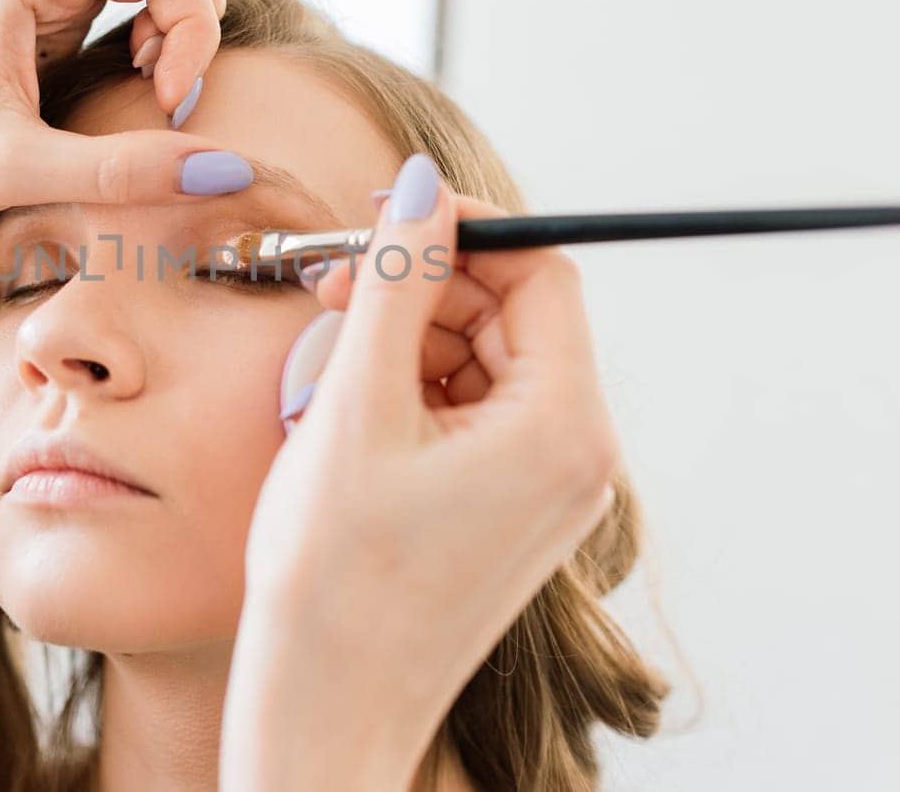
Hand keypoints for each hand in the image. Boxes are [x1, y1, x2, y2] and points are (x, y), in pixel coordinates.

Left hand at [0, 0, 241, 299]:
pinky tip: (135, 84)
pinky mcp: (51, 9)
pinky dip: (159, 31)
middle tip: (169, 85)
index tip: (169, 104)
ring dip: (179, 16)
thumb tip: (227, 169)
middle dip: (195, 4)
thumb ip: (122, 171)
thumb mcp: (14, 171)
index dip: (192, 25)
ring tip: (151, 87)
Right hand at [220, 154, 620, 791]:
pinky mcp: (509, 514)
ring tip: (327, 362)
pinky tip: (347, 412)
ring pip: (486, 364)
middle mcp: (576, 458)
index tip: (387, 220)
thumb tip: (419, 187)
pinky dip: (414, 393)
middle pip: (514, 317)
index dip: (464, 231)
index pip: (541, 275)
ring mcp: (546, 491)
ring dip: (410, 341)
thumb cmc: (332, 581)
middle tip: (333, 286)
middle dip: (425, 288)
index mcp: (563, 429)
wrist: (324, 712)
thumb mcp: (353, 407)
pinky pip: (474, 416)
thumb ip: (391, 284)